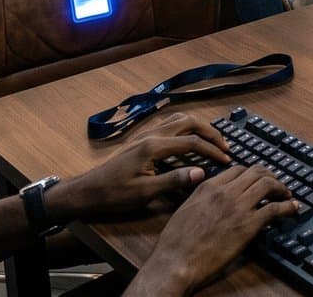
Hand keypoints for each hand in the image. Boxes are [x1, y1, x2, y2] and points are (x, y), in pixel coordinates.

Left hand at [45, 113, 230, 222]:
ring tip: (210, 139)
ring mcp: (145, 135)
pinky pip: (169, 125)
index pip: (191, 142)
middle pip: (188, 121)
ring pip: (178, 119)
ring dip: (197, 126)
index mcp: (154, 147)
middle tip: (224, 145)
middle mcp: (151, 135)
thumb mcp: (145, 192)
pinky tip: (187, 139)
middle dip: (209, 131)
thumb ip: (174, 180)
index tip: (226, 160)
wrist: (86, 191)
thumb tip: (202, 172)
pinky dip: (185, 128)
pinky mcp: (141, 140)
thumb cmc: (114, 194)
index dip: (212, 150)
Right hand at [132, 166, 298, 296]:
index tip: (258, 179)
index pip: (238, 169)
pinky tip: (293, 208)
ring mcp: (238, 207)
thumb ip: (202, 197)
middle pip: (257, 172)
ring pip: (269, 184)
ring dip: (281, 188)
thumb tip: (213, 196)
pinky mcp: (248, 225)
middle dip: (270, 176)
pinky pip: (275, 209)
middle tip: (277, 184)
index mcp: (209, 187)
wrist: (175, 262)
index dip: (252, 173)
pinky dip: (288, 206)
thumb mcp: (186, 209)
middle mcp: (226, 192)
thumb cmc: (175, 243)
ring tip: (286, 194)